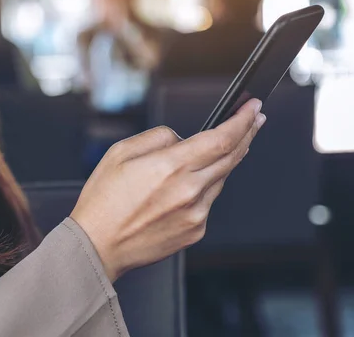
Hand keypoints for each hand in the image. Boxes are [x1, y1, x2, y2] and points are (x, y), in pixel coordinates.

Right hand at [71, 99, 265, 281]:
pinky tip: (184, 188)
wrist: (98, 246)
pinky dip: (204, 188)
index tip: (252, 107)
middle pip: (232, 156)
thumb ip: (159, 137)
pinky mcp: (195, 231)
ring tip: (214, 151)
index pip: (222, 138)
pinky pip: (209, 201)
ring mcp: (196, 214)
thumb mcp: (120, 153)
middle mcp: (189, 190)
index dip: (242, 120)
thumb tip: (183, 138)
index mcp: (171, 167)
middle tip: (254, 119)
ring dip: (223, 161)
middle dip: (247, 133)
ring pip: (221, 178)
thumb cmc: (104, 201)